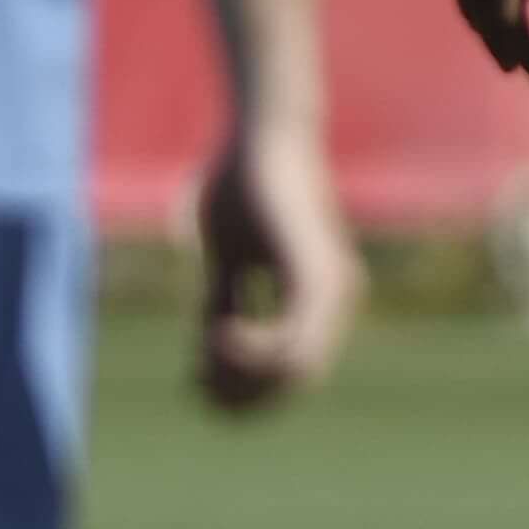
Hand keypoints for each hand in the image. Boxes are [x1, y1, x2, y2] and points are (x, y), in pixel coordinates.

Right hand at [194, 123, 359, 409]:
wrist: (264, 135)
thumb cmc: (244, 185)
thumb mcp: (228, 257)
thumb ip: (226, 298)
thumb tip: (212, 345)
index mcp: (316, 298)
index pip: (289, 375)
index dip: (241, 389)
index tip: (195, 378)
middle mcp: (333, 299)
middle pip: (291, 386)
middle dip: (238, 393)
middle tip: (194, 376)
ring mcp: (331, 289)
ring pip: (294, 375)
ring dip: (240, 376)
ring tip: (206, 350)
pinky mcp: (314, 274)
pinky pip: (291, 345)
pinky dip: (250, 354)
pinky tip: (219, 334)